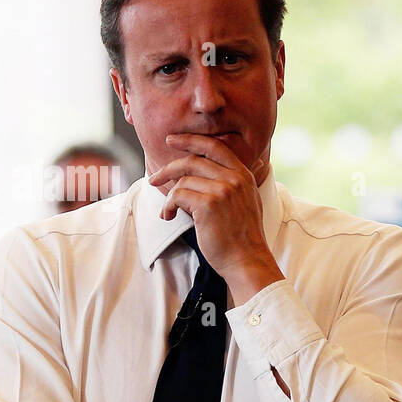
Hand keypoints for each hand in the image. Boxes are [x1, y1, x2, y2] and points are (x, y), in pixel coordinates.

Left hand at [149, 133, 284, 302]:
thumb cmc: (242, 237)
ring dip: (170, 197)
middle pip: (192, 161)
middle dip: (168, 168)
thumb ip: (230, 184)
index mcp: (243, 175)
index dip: (190, 140)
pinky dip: (168, 206)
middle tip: (154, 177)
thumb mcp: (246, 202)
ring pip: (183, 181)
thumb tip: (196, 174)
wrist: (247, 260)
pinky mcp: (208, 204)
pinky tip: (169, 216)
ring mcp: (222, 190)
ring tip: (169, 211)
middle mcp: (234, 179)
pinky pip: (177, 195)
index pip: (214, 147)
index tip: (172, 141)